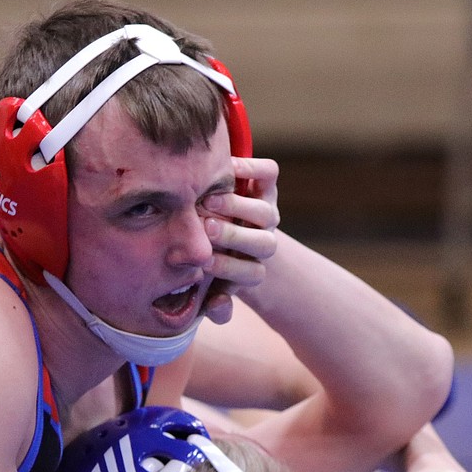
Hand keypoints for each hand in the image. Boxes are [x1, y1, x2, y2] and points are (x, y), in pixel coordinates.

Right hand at [202, 156, 280, 323]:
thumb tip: (218, 304)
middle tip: (206, 227)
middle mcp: (263, 242)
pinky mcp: (266, 186)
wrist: (220, 230)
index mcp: (252, 270)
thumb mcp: (208, 288)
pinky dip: (250, 167)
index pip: (251, 274)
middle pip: (263, 244)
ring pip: (264, 211)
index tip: (204, 261)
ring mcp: (267, 212)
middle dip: (234, 236)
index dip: (230, 268)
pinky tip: (223, 169)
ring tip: (208, 201)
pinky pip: (268, 173)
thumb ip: (213, 304)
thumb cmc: (206, 262)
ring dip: (236, 206)